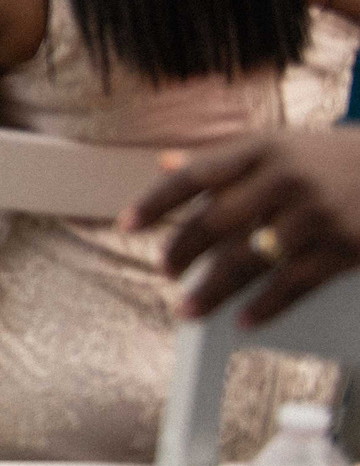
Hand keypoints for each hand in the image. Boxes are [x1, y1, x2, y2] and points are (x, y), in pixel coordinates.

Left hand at [123, 127, 359, 321]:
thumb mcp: (277, 144)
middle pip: (217, 221)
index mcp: (263, 149)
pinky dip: (265, 306)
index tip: (127, 225)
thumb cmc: (328, 158)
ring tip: (187, 310)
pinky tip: (242, 320)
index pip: (196, 175)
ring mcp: (316, 215)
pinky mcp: (345, 249)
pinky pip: (295, 284)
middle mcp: (286, 179)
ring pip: (251, 260)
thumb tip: (164, 163)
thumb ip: (222, 157)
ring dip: (213, 290)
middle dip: (183, 251)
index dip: (157, 201)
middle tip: (164, 270)